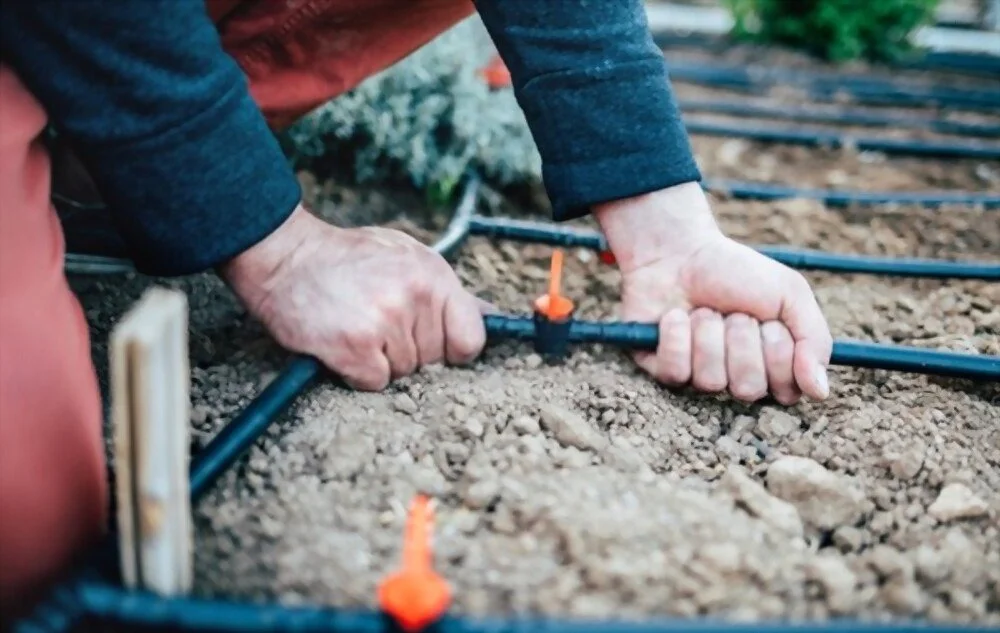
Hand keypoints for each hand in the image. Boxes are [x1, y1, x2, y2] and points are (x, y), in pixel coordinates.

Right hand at [219, 205, 486, 389]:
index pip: (472, 339)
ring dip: (380, 361)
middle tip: (376, 320)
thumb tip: (492, 316)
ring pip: (403, 373)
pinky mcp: (355, 346)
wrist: (285, 256)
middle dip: (408, 351)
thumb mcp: (406, 257)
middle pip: (433, 360)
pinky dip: (357, 372)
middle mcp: (414, 297)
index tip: (432, 342)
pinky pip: (374, 383)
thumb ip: (447, 291)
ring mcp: (385, 322)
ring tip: (357, 325)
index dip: (452, 349)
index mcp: (433, 275)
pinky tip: (342, 343)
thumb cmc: (347, 258)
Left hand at [594, 183, 832, 404]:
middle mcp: (735, 378)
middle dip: (743, 340)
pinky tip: (676, 316)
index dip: (780, 352)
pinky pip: (676, 372)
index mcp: (771, 367)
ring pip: (712, 381)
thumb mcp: (790, 294)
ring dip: (709, 334)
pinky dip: (677, 336)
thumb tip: (821, 392)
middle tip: (735, 312)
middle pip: (749, 389)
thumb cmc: (737, 273)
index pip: (787, 391)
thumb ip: (815, 341)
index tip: (771, 321)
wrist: (680, 250)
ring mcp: (697, 376)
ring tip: (704, 310)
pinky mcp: (662, 369)